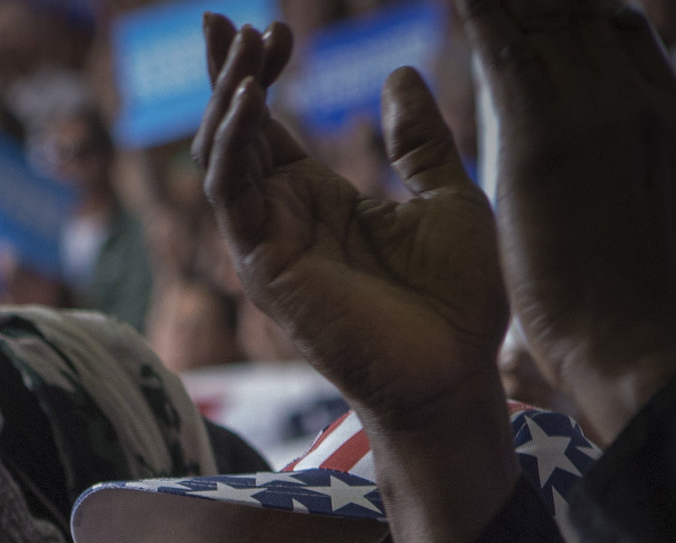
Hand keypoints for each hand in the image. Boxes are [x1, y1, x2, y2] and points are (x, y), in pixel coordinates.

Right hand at [193, 18, 509, 440]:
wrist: (455, 375)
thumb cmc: (456, 303)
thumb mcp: (447, 196)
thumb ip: (418, 140)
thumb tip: (399, 73)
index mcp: (318, 201)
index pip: (265, 126)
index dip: (260, 73)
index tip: (276, 26)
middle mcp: (282, 219)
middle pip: (230, 133)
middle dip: (226, 74)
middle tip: (229, 20)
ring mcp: (268, 245)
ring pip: (219, 158)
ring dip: (225, 98)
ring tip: (244, 42)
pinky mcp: (266, 268)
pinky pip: (230, 196)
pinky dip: (233, 144)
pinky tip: (250, 98)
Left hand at [449, 0, 675, 441]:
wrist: (644, 349)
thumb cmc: (668, 306)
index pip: (627, 38)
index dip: (587, 15)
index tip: (555, 7)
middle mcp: (641, 106)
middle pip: (586, 20)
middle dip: (546, 4)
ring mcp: (594, 119)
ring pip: (546, 28)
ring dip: (509, 6)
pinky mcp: (543, 144)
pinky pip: (506, 59)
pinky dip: (483, 20)